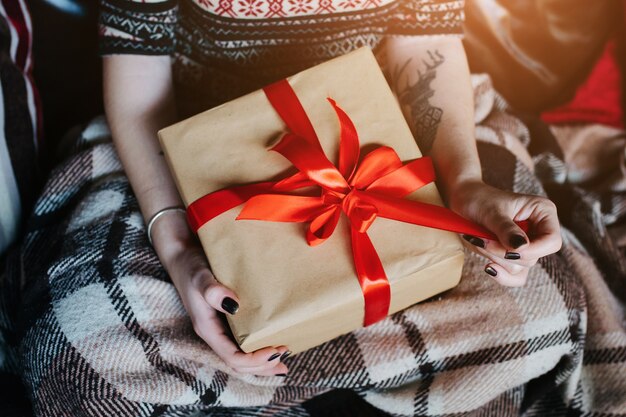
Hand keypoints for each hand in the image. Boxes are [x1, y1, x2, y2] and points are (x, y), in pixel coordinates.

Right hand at [151, 210, 289, 375]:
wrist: (183, 254)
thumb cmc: (191, 266)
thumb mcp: (200, 277)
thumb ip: (212, 291)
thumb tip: (234, 305)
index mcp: (207, 329)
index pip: (233, 357)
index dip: (254, 360)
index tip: (275, 351)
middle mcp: (215, 333)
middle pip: (239, 362)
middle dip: (262, 365)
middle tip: (284, 357)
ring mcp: (220, 327)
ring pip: (241, 353)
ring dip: (262, 360)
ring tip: (283, 358)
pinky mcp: (226, 318)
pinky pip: (243, 340)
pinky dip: (258, 346)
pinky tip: (272, 342)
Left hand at [449, 180, 561, 285]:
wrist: (464, 201)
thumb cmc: (479, 199)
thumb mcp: (492, 212)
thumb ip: (506, 229)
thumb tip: (521, 248)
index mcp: (543, 212)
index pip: (552, 242)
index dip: (532, 250)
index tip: (507, 249)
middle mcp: (539, 230)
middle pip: (532, 257)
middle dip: (503, 252)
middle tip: (481, 239)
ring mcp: (527, 245)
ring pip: (519, 268)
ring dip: (495, 258)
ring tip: (478, 240)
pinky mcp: (514, 256)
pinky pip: (514, 277)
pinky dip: (501, 275)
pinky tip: (488, 268)